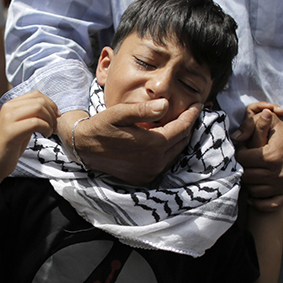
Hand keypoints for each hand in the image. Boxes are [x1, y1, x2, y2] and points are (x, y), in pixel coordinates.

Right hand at [0, 91, 59, 180]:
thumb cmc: (9, 147)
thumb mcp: (20, 126)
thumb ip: (30, 115)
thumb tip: (50, 109)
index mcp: (10, 105)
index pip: (36, 94)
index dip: (50, 104)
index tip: (56, 116)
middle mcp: (8, 108)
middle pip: (39, 100)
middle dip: (52, 113)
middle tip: (55, 127)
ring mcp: (8, 119)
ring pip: (38, 108)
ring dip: (50, 120)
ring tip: (50, 131)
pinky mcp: (11, 131)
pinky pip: (35, 122)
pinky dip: (46, 128)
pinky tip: (46, 135)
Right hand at [60, 100, 202, 184]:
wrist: (84, 147)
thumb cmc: (101, 126)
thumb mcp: (119, 113)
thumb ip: (143, 110)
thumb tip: (165, 104)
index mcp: (152, 145)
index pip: (182, 128)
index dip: (192, 115)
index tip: (198, 104)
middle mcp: (154, 162)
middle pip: (182, 142)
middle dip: (189, 126)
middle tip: (192, 112)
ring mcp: (150, 172)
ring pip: (176, 154)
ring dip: (180, 139)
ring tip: (181, 124)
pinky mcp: (144, 178)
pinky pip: (165, 163)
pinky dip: (170, 150)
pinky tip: (166, 139)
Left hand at [233, 104, 282, 210]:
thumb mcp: (271, 121)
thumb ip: (250, 125)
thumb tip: (235, 137)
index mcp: (272, 156)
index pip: (243, 160)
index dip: (239, 155)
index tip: (241, 152)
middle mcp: (279, 173)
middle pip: (247, 177)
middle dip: (242, 169)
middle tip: (243, 164)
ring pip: (255, 191)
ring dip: (249, 184)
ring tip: (249, 174)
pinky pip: (269, 205)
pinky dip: (259, 202)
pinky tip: (252, 195)